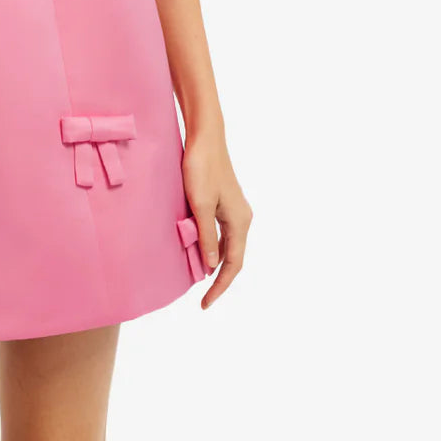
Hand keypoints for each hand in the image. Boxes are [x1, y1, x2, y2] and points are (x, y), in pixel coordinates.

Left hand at [181, 127, 251, 309]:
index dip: (220, 286)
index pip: (233, 264)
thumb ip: (207, 237)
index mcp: (240, 221)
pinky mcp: (225, 202)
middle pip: (233, 257)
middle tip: (202, 298)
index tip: (205, 303)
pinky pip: (222, 233)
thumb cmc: (201, 168)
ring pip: (228, 246)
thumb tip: (212, 267)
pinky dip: (213, 247)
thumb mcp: (200, 205)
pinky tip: (200, 252)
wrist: (204, 138)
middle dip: (219, 279)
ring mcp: (234, 210)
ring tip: (198, 280)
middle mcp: (242, 218)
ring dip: (215, 263)